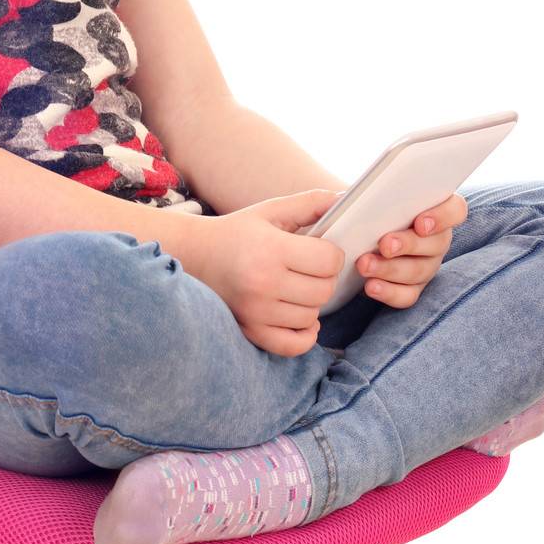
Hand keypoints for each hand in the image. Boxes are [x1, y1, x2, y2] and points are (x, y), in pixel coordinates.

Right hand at [190, 189, 345, 357]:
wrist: (195, 255)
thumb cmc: (239, 231)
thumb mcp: (272, 210)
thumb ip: (311, 203)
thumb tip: (348, 197)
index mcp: (271, 248)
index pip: (328, 261)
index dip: (332, 254)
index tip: (321, 249)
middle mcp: (263, 283)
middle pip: (324, 291)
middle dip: (324, 278)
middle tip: (309, 268)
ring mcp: (255, 311)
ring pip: (312, 316)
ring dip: (312, 302)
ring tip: (296, 287)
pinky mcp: (250, 331)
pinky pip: (293, 346)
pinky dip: (304, 334)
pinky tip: (300, 317)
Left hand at [354, 192, 467, 306]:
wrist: (347, 237)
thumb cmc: (358, 211)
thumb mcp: (355, 198)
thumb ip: (356, 194)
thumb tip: (343, 199)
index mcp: (432, 208)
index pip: (455, 209)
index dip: (443, 216)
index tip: (420, 222)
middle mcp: (435, 238)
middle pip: (437, 243)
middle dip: (409, 244)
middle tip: (385, 245)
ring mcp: (426, 265)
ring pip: (419, 271)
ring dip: (391, 269)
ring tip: (365, 265)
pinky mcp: (411, 288)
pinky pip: (408, 296)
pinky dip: (389, 292)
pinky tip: (370, 287)